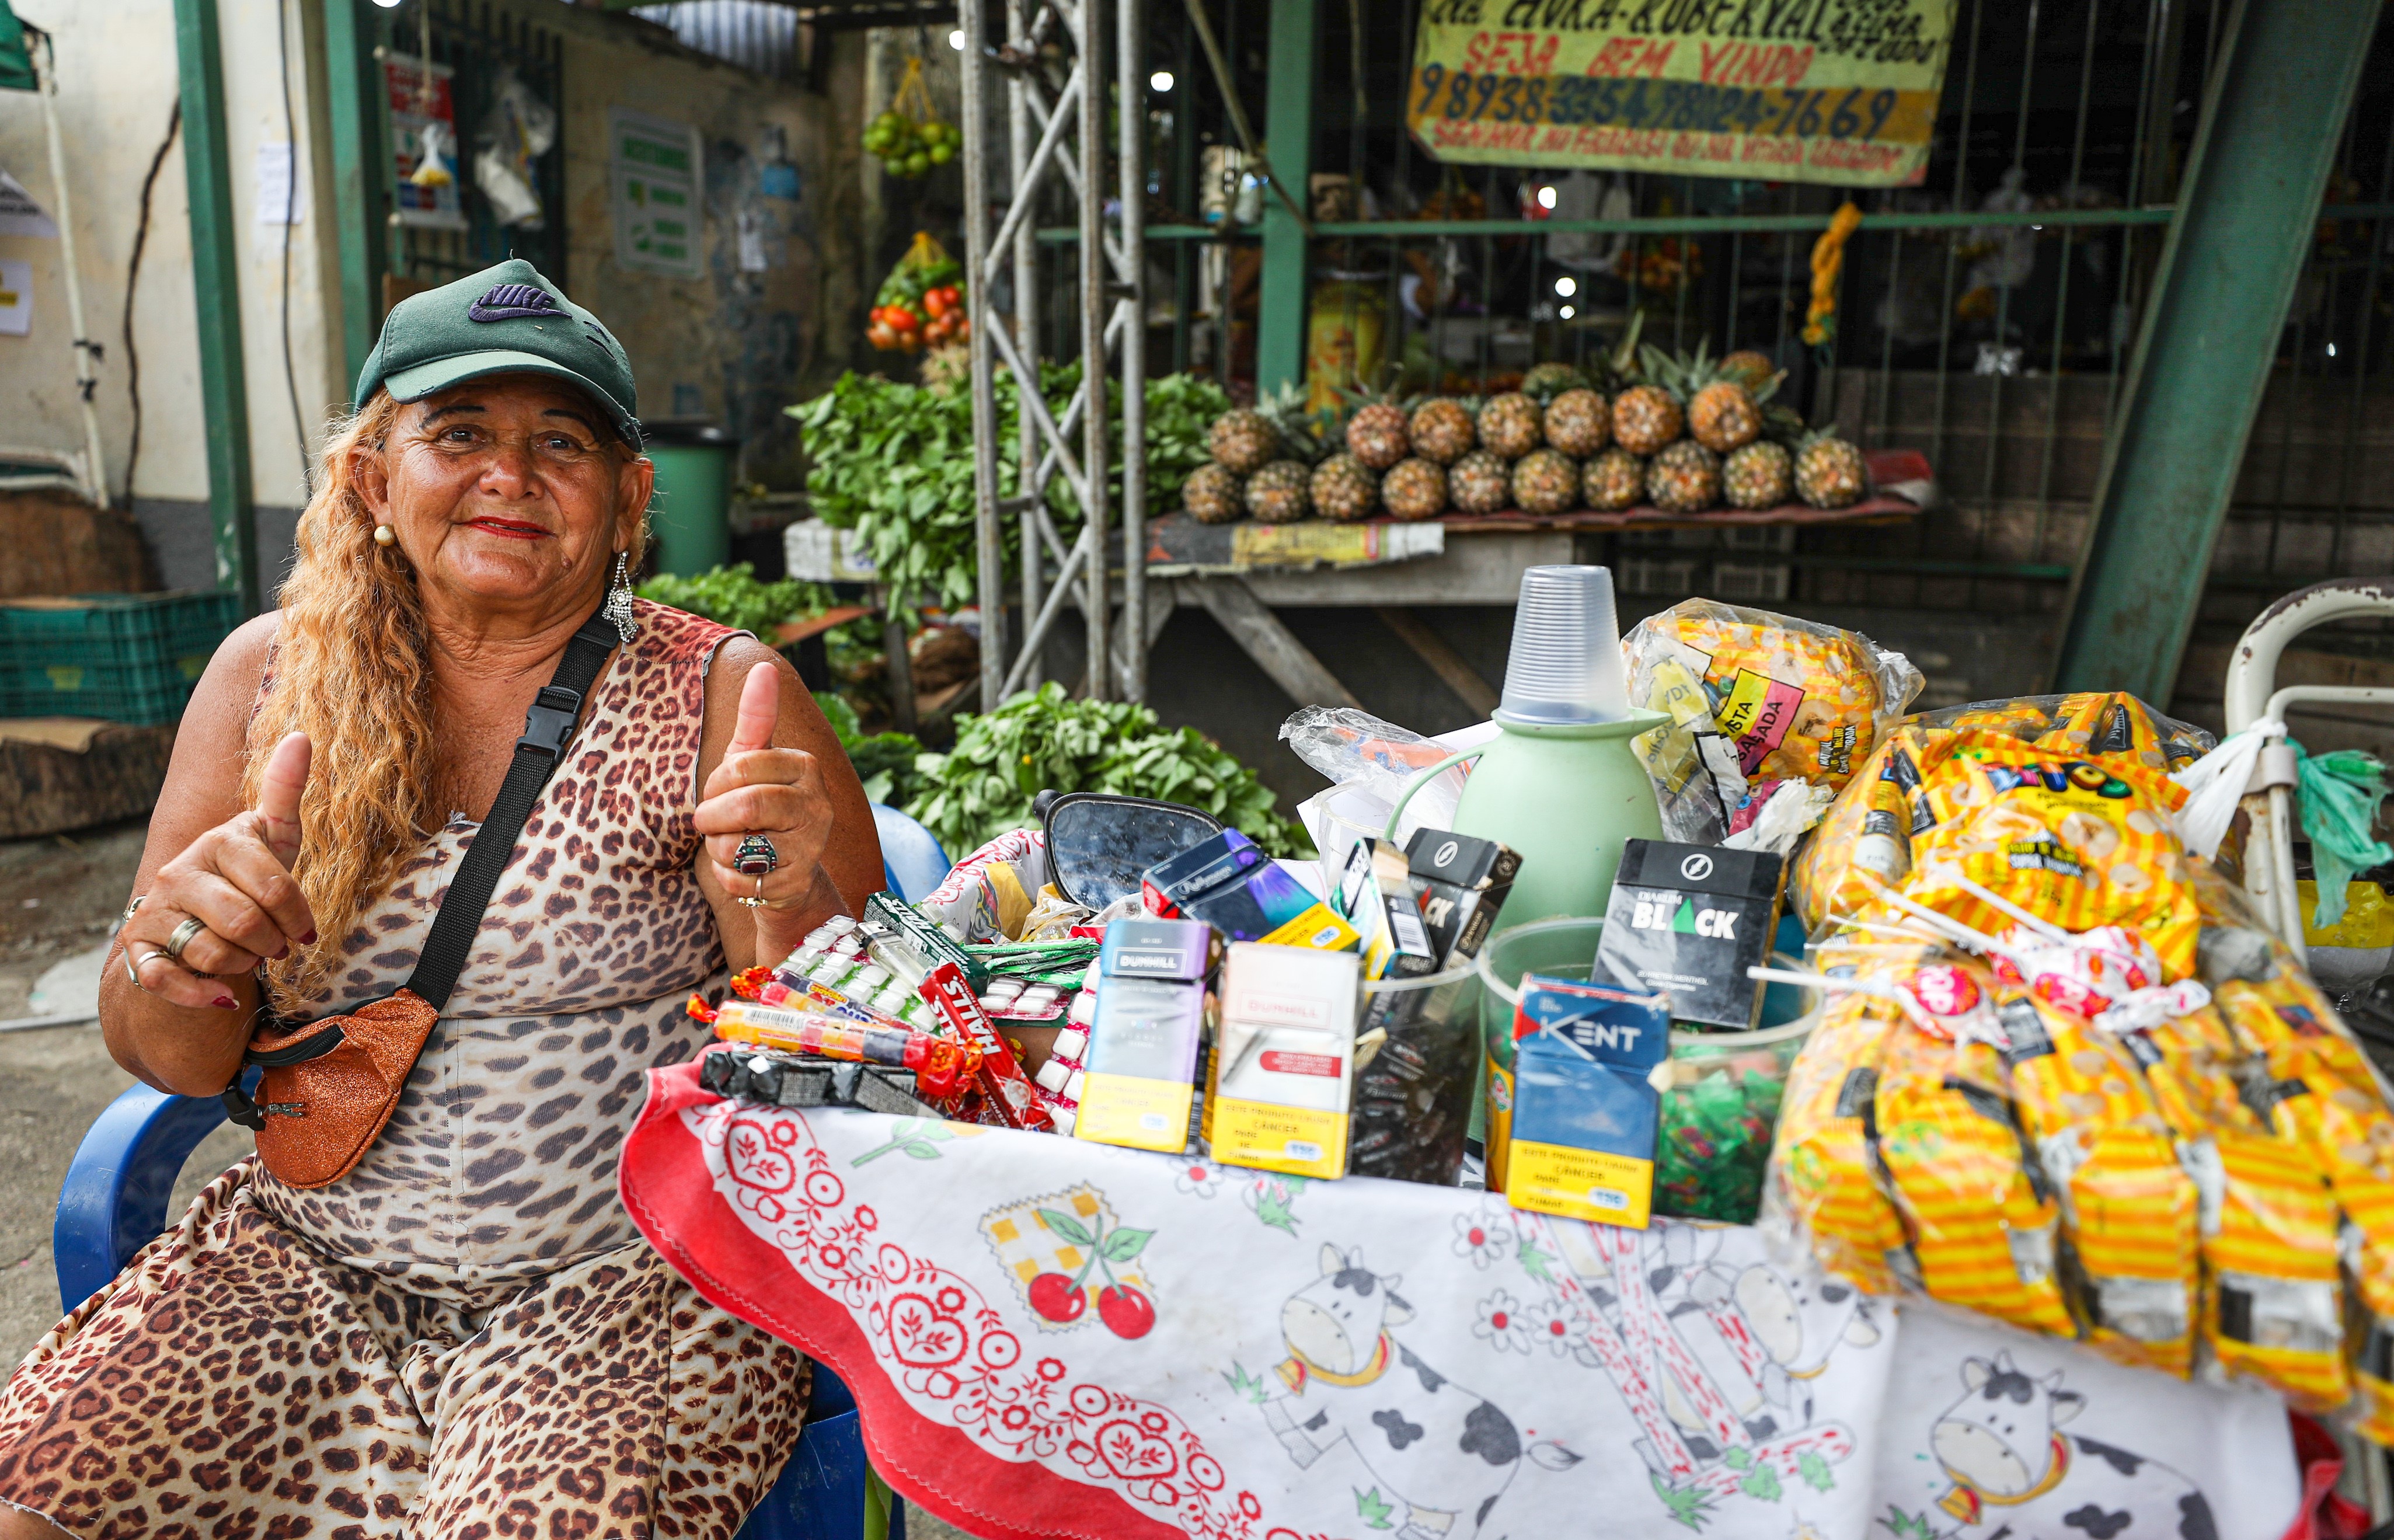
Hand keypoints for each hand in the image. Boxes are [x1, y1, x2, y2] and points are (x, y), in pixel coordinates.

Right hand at [121, 731, 318, 1009]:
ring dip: (243, 966)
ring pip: (211, 950)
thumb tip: (300, 735)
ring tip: (248, 959)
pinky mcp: (137, 949)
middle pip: (244, 922)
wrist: (194, 928)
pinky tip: (222, 995)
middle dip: (272, 944)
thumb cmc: (246, 881)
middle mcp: (178, 872)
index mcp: (217, 842)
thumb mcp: (273, 841)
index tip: (305, 930)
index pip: (273, 884)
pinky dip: (200, 993)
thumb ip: (285, 793)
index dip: (297, 915)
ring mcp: (153, 911)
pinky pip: (166, 979)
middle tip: (276, 947)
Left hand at [694, 662, 832, 909]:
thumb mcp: (751, 759)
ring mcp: (812, 846)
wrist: (781, 867)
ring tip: (733, 845)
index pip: (741, 767)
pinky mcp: (797, 882)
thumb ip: (756, 717)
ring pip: (741, 847)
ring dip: (720, 849)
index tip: (717, 792)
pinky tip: (744, 870)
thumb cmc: (758, 803)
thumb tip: (764, 666)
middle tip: (711, 822)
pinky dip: (728, 878)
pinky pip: (742, 881)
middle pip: (747, 806)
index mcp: (805, 766)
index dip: (716, 784)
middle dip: (714, 818)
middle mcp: (818, 804)